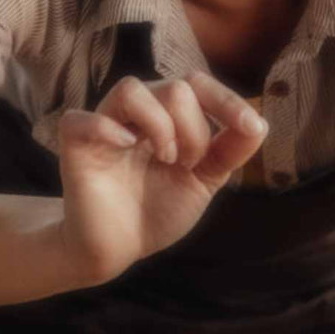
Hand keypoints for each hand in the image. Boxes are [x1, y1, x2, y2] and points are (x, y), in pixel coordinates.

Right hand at [57, 73, 266, 281]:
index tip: (249, 127)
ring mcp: (105, 125)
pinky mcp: (76, 144)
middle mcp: (136, 113)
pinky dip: (108, 129)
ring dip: (159, 126)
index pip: (196, 84)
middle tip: (186, 165)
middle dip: (194, 129)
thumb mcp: (204, 181)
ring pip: (132, 89)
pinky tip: (125, 148)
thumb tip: (259, 123)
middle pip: (173, 88)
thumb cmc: (156, 210)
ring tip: (164, 159)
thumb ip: (229, 151)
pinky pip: (84, 119)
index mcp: (167, 116)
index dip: (226, 100)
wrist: (118, 249)